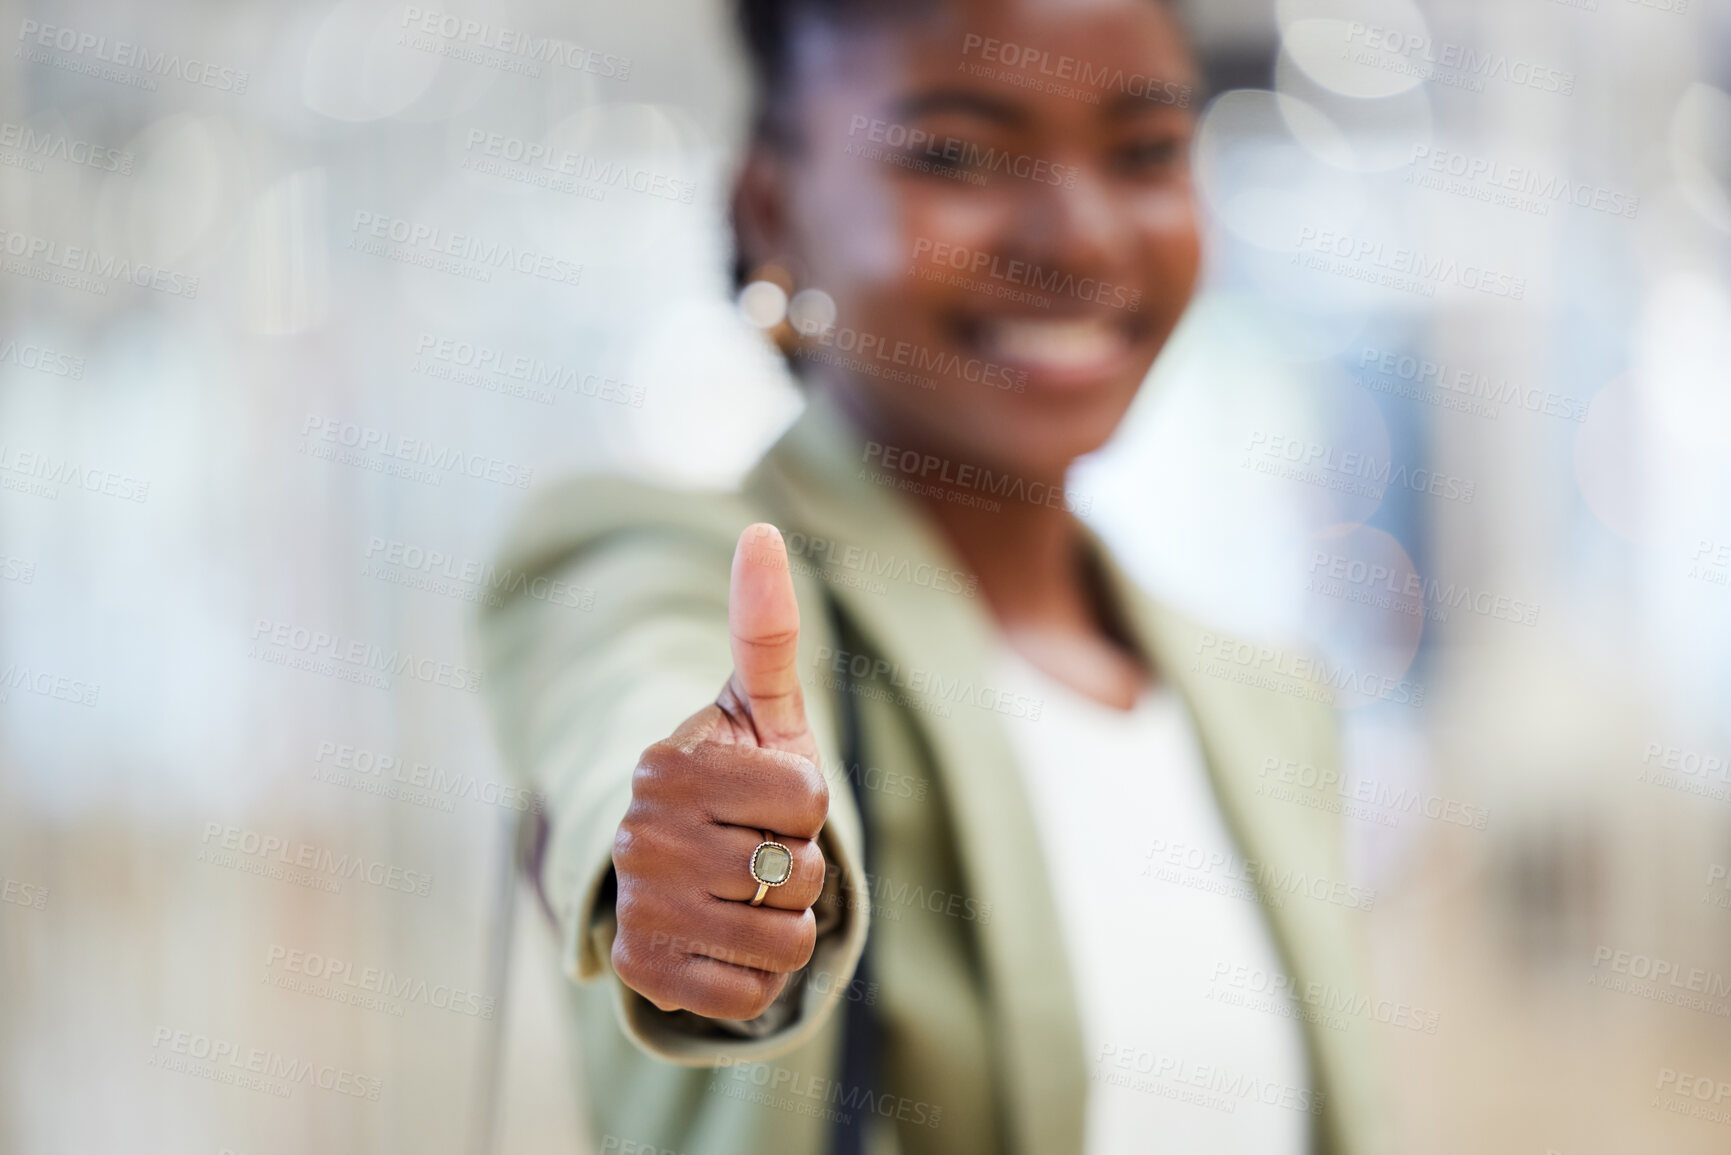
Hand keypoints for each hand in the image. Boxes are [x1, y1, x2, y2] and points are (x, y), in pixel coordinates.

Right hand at [609, 523, 830, 1019]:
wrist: (689, 872)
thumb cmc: (743, 781)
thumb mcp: (764, 711)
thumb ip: (767, 631)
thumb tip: (762, 529)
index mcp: (666, 763)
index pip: (806, 799)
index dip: (809, 805)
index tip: (770, 798)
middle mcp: (637, 834)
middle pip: (799, 875)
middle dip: (802, 870)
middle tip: (757, 852)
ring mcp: (635, 907)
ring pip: (785, 940)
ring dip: (785, 926)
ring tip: (746, 897)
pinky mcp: (641, 974)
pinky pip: (751, 996)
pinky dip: (757, 979)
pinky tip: (726, 943)